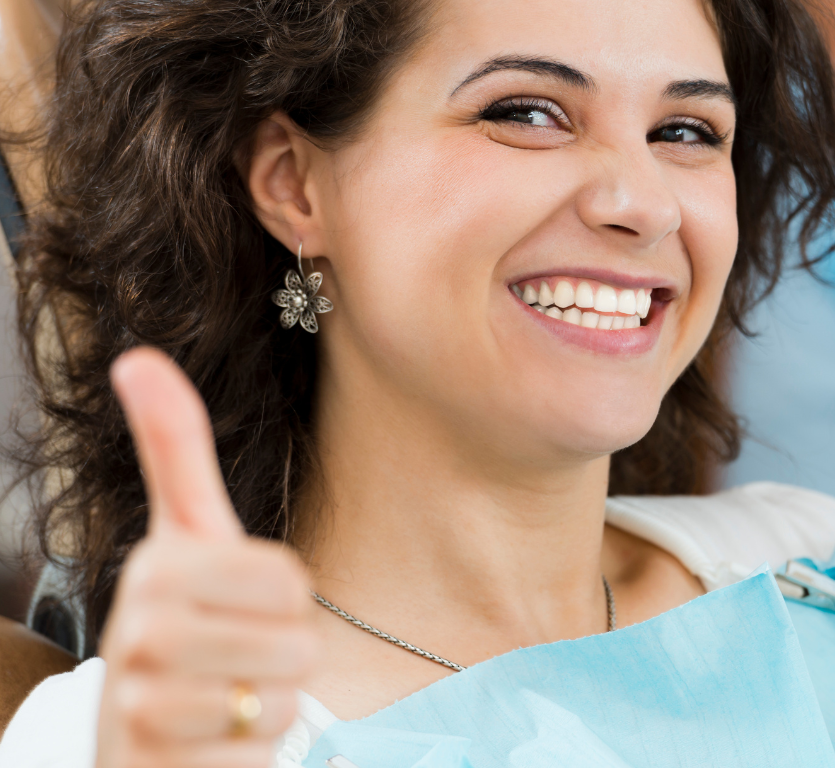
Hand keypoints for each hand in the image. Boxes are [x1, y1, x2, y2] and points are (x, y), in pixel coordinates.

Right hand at [95, 348, 317, 767]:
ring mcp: (145, 703)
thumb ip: (172, 448)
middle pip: (296, 639)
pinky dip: (250, 758)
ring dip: (267, 709)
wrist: (139, 743)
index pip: (289, 580)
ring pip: (282, 697)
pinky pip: (262, 753)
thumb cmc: (182, 633)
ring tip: (221, 704)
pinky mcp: (159, 764)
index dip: (282, 604)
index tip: (236, 609)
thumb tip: (137, 355)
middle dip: (280, 660)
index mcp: (156, 567)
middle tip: (231, 663)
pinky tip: (210, 749)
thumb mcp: (183, 539)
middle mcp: (139, 632)